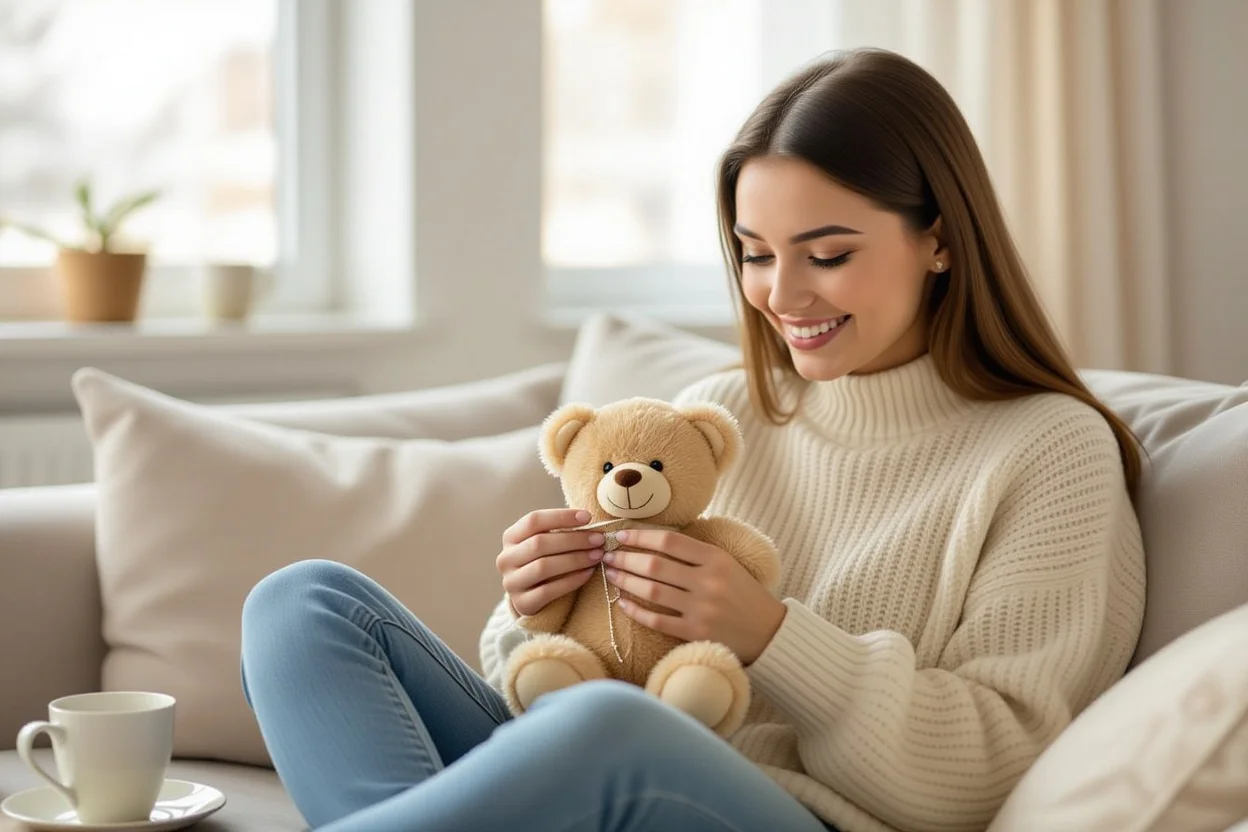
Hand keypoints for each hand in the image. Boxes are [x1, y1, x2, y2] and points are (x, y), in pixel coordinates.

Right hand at [496, 509, 605, 616]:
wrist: (532, 597)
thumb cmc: (544, 562)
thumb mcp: (545, 543)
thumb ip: (560, 531)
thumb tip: (587, 519)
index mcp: (510, 537)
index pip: (534, 520)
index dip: (561, 516)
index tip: (588, 517)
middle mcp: (506, 558)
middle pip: (540, 543)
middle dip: (574, 540)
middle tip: (598, 540)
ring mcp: (511, 582)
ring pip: (544, 566)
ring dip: (575, 559)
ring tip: (597, 556)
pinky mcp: (522, 603)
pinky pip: (549, 590)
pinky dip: (572, 580)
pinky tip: (588, 574)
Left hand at [603, 529, 786, 664]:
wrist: (769, 631)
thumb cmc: (742, 593)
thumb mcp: (726, 563)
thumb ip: (695, 552)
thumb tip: (652, 538)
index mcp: (716, 558)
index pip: (669, 541)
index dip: (640, 536)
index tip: (620, 534)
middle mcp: (708, 582)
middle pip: (655, 565)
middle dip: (625, 558)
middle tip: (608, 555)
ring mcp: (702, 609)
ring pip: (651, 591)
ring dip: (625, 581)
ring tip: (611, 574)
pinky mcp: (696, 633)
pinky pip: (657, 620)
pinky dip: (636, 611)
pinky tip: (623, 603)